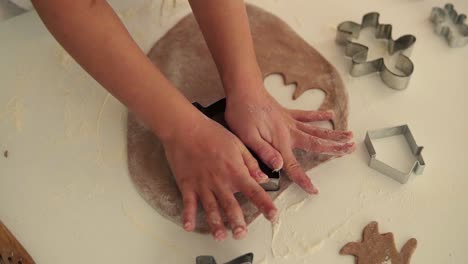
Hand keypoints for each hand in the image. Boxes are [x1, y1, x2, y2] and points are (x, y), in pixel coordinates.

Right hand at [162, 114, 277, 240]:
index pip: (254, 192)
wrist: (185, 128)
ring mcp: (203, 185)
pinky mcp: (187, 185)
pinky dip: (188, 216)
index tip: (273, 216)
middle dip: (238, 223)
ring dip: (216, 224)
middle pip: (231, 207)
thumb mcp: (238, 143)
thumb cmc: (211, 133)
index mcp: (235, 171)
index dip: (265, 205)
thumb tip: (263, 178)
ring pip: (211, 209)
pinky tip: (189, 227)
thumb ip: (251, 163)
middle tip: (242, 234)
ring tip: (221, 236)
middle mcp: (220, 182)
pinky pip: (188, 204)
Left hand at [225, 82, 354, 193]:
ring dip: (333, 134)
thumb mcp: (247, 137)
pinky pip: (307, 115)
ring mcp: (290, 122)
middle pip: (316, 144)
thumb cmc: (242, 113)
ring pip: (316, 130)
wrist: (243, 90)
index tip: (313, 190)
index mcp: (279, 142)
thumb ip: (264, 152)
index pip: (293, 166)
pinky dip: (319, 115)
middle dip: (334, 148)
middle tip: (351, 150)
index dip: (303, 179)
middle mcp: (289, 132)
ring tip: (350, 136)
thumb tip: (279, 166)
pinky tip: (331, 114)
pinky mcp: (287, 113)